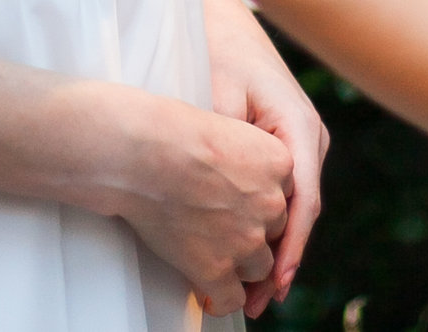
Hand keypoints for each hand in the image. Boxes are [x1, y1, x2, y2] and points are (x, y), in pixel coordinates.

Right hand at [98, 86, 292, 316]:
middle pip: (274, 230)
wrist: (143, 153)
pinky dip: (220, 299)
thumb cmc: (171, 133)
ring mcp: (247, 240)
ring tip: (214, 257)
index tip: (245, 207)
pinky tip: (209, 295)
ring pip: (260, 267)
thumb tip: (236, 175)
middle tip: (225, 229)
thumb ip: (246, 157)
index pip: (283, 193)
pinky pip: (230, 298)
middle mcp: (271, 204)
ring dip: (240, 264)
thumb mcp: (228, 127)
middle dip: (252, 231)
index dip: (261, 202)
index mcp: (279, 162)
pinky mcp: (219, 268)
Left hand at [206, 0, 327, 315]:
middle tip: (257, 304)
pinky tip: (258, 259)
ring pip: (295, 207)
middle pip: (301, 212)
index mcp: (299, 127)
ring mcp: (302, 145)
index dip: (291, 247)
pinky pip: (285, 194)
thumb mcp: (217, 91)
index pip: (303, 200)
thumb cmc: (218, 51)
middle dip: (282, 261)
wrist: (224, 21)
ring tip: (256, 297)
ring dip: (278, 250)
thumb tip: (221, 187)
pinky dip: (273, 227)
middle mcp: (310, 139)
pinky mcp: (288, 147)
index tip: (277, 283)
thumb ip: (224, 137)